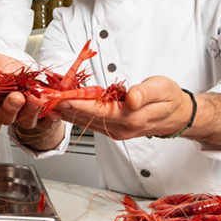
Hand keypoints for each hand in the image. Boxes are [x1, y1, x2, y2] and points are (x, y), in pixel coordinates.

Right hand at [0, 43, 64, 151]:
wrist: (38, 85)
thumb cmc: (17, 76)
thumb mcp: (3, 63)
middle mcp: (7, 112)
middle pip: (3, 115)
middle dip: (9, 106)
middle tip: (16, 97)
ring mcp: (24, 118)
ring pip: (24, 119)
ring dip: (30, 110)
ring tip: (35, 99)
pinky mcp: (42, 122)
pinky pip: (46, 124)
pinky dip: (50, 119)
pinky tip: (54, 113)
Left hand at [54, 76, 192, 139]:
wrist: (178, 115)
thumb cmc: (170, 99)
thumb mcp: (163, 89)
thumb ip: (146, 93)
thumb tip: (132, 98)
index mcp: (130, 118)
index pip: (97, 110)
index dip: (76, 103)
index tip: (58, 97)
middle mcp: (119, 128)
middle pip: (85, 117)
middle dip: (62, 107)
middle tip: (41, 97)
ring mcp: (114, 130)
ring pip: (83, 120)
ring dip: (63, 111)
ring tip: (43, 101)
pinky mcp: (111, 128)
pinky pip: (88, 121)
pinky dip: (73, 112)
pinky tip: (60, 106)